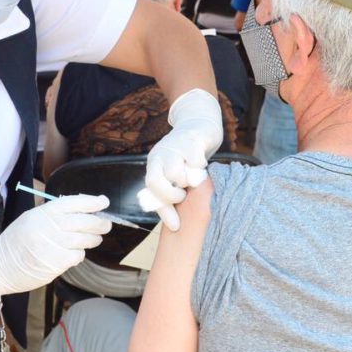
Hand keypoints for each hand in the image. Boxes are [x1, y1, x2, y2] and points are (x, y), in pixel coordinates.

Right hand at [0, 194, 110, 299]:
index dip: (92, 202)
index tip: (103, 201)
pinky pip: (77, 256)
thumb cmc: (16, 241)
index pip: (74, 202)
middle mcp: (49, 227)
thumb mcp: (31, 218)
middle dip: (99, 223)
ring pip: (84, 240)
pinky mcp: (56, 263)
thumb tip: (81, 210)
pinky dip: (79, 254)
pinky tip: (73, 253)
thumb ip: (53, 214)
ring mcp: (53, 245)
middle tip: (106, 224)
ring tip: (94, 239)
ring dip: (93, 239)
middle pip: (84, 222)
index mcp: (43, 213)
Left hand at [137, 89, 221, 230]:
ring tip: (194, 178)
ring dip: (187, 181)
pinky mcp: (191, 140)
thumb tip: (175, 227)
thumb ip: (171, 198)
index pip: (150, 188)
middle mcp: (160, 154)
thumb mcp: (176, 177)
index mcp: (154, 164)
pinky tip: (201, 165)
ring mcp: (174, 146)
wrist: (199, 124)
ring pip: (175, 173)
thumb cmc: (188, 159)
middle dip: (172, 195)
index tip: (176, 225)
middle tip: (184, 195)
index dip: (162, 208)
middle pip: (156, 181)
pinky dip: (200, 167)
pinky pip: (195, 161)